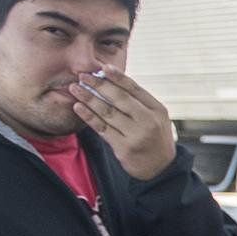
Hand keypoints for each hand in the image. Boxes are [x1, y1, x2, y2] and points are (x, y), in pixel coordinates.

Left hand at [67, 66, 177, 180]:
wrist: (161, 168)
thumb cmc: (154, 138)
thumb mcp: (156, 118)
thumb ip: (138, 102)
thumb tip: (111, 82)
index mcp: (157, 110)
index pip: (135, 89)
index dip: (118, 77)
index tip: (103, 67)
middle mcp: (148, 121)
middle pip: (120, 98)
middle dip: (99, 85)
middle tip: (83, 75)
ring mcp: (136, 135)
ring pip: (108, 112)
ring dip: (89, 98)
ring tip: (75, 88)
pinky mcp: (124, 148)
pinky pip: (102, 129)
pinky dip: (89, 116)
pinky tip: (78, 107)